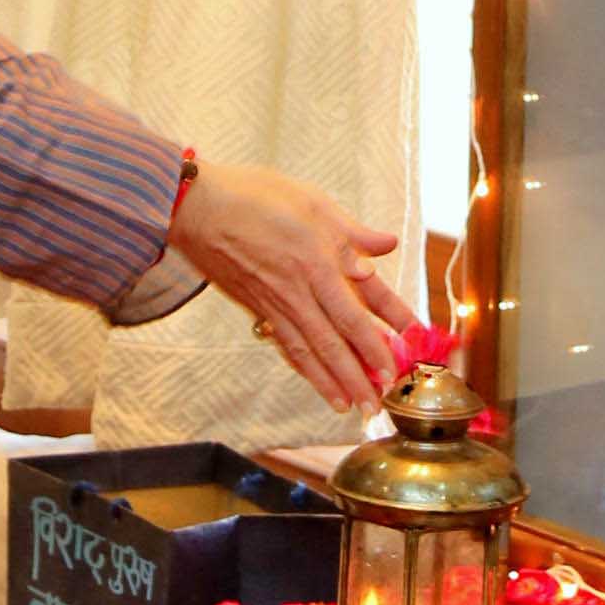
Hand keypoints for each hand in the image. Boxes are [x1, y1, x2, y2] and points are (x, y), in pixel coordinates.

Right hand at [173, 164, 412, 411]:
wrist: (196, 208)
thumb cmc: (253, 196)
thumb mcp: (311, 201)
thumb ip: (351, 231)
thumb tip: (386, 246)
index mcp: (319, 260)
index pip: (360, 306)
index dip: (386, 332)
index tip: (409, 353)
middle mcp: (300, 289)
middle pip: (338, 341)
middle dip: (363, 373)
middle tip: (383, 399)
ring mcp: (276, 304)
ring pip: (312, 352)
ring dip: (336, 382)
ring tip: (355, 408)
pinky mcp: (257, 309)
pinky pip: (286, 346)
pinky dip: (305, 370)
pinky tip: (319, 384)